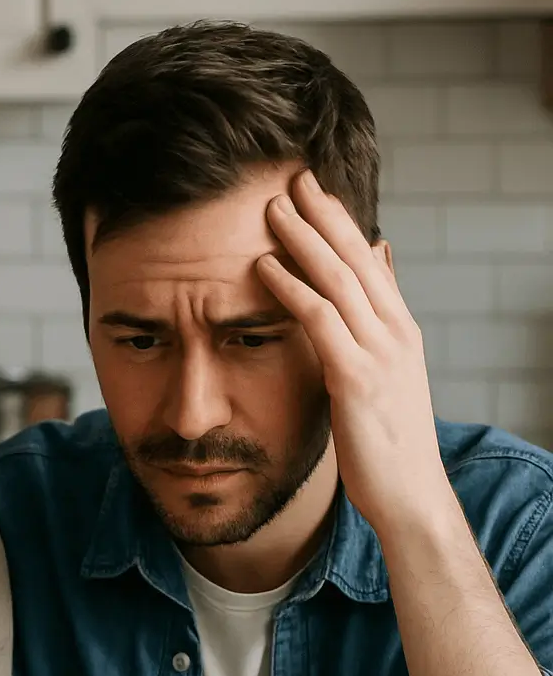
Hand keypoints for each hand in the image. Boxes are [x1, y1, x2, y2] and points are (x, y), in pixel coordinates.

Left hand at [257, 169, 454, 540]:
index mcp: (401, 331)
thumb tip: (378, 272)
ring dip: (302, 239)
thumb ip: (378, 329)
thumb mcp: (387, 380)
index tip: (313, 189)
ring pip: (338, 279)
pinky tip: (264, 269)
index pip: (370, 260)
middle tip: (291, 177)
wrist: (411, 497)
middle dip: (323, 214)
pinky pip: (320, 320)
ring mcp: (378, 353)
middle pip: (355, 256)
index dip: (341, 221)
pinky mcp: (355, 379)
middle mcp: (395, 333)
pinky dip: (291, 289)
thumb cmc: (390, 446)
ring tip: (270, 208)